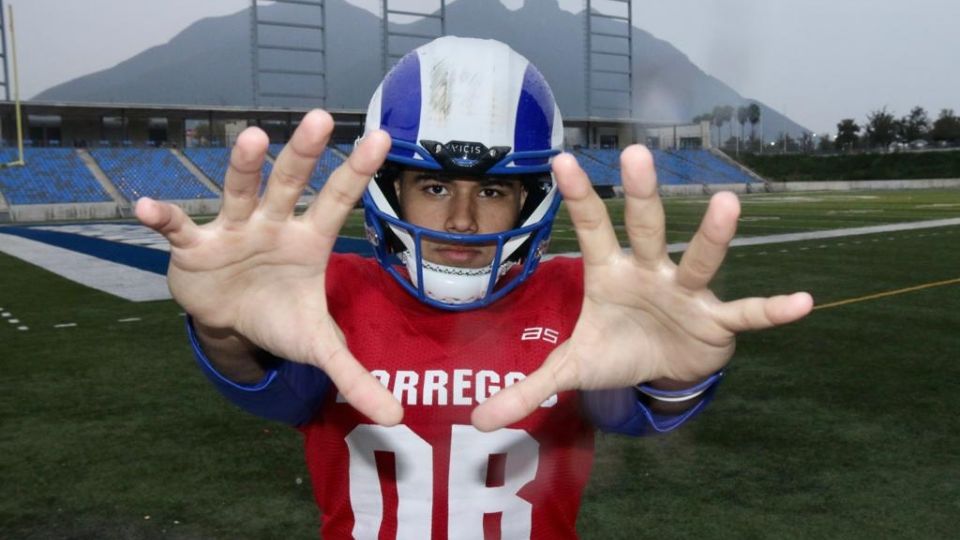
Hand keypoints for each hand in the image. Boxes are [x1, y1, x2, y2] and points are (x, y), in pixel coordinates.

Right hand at [136, 110, 402, 425]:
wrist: (231, 321)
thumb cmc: (280, 317)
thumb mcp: (318, 346)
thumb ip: (356, 375)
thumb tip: (397, 417)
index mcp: (309, 241)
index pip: (338, 202)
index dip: (357, 173)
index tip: (380, 138)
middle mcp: (273, 225)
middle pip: (290, 184)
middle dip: (303, 153)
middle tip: (319, 117)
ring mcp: (233, 231)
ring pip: (238, 192)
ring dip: (242, 168)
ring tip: (250, 138)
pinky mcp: (194, 246)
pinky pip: (179, 229)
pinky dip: (165, 218)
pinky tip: (147, 207)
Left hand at [472, 145, 812, 430]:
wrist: (663, 370)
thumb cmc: (617, 350)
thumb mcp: (571, 370)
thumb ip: (528, 389)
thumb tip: (475, 420)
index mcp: (610, 274)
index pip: (591, 229)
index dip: (578, 197)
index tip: (561, 159)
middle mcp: (650, 272)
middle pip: (647, 229)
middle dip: (642, 196)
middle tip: (636, 154)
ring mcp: (687, 293)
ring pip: (700, 260)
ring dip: (713, 237)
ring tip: (729, 203)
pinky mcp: (718, 322)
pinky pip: (746, 314)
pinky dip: (771, 311)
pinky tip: (803, 303)